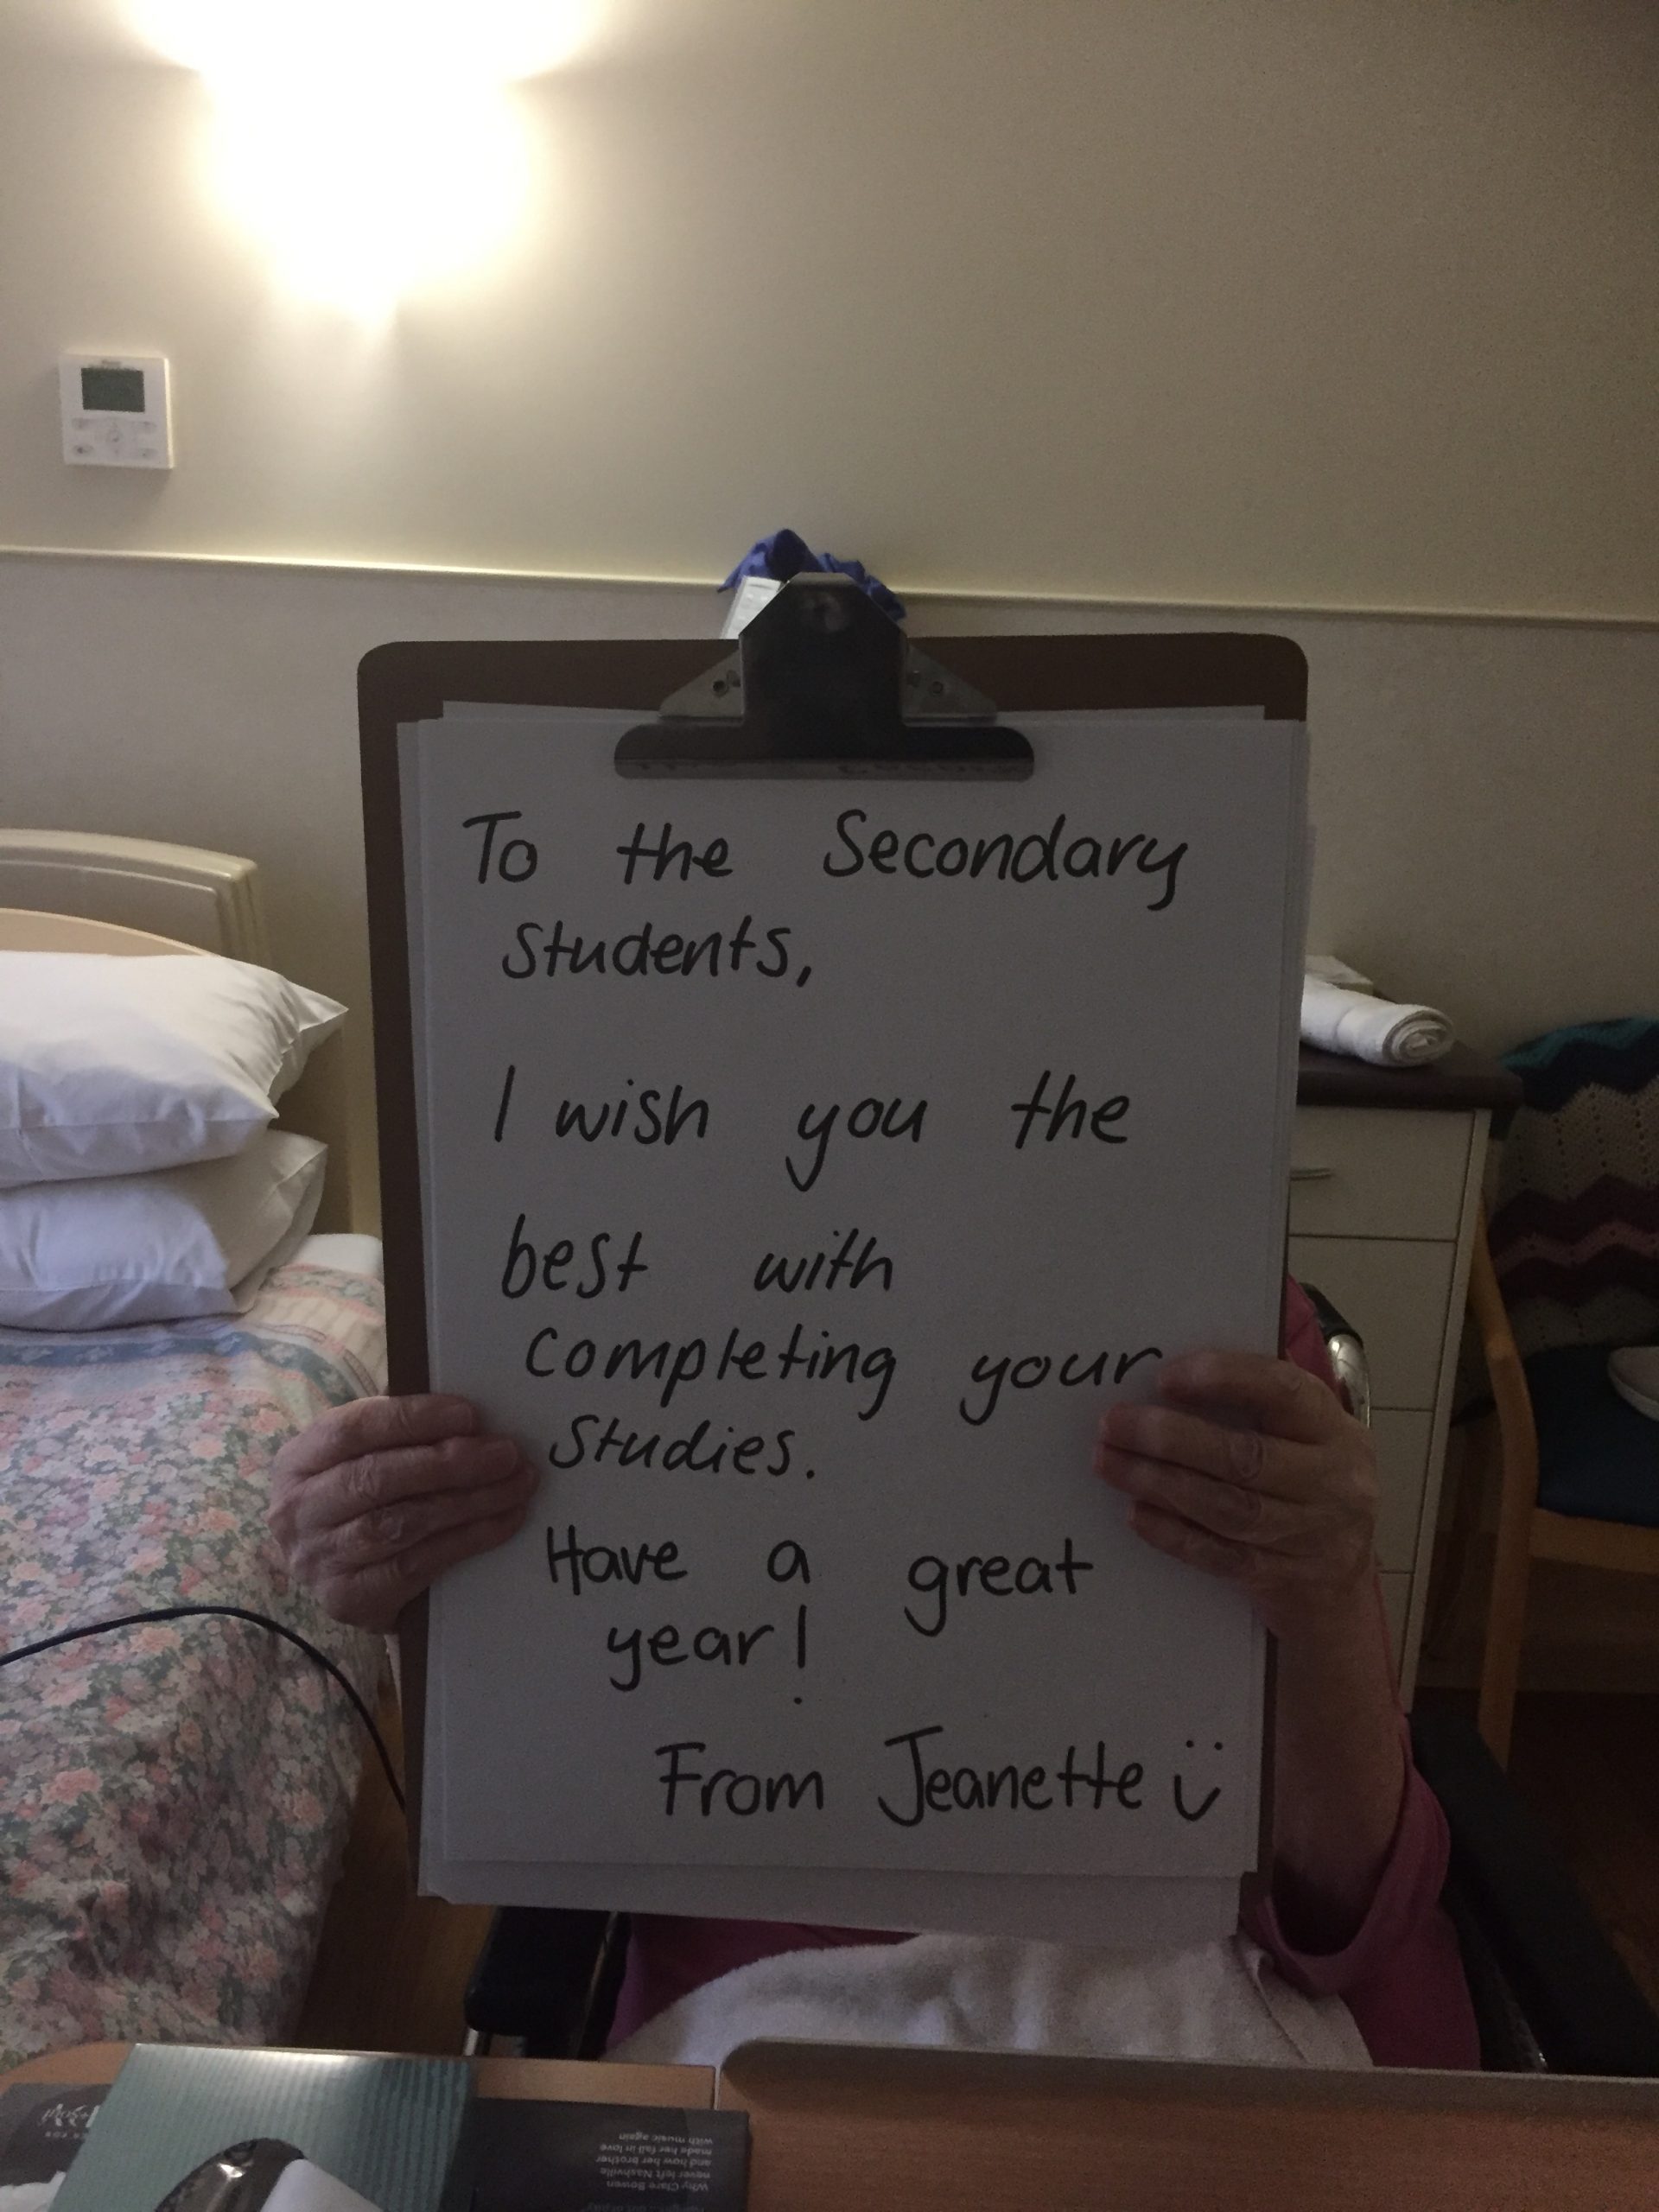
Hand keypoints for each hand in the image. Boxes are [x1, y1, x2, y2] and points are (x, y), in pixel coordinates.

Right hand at [269, 1395, 537, 1631]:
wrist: (337, 1572)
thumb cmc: (361, 1496)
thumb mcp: (362, 1457)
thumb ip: (401, 1434)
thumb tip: (471, 1420)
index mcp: (298, 1460)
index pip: (353, 1429)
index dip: (413, 1419)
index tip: (469, 1414)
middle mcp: (298, 1511)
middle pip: (377, 1479)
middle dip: (449, 1464)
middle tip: (506, 1454)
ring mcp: (318, 1560)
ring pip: (401, 1525)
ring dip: (468, 1502)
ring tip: (516, 1484)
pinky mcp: (347, 1600)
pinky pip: (415, 1566)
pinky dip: (465, 1541)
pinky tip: (502, 1522)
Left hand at [1095, 1351, 1378, 1641]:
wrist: (1341, 1579)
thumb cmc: (1308, 1480)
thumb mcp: (1305, 1433)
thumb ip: (1256, 1402)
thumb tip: (1171, 1379)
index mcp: (1333, 1429)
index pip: (1283, 1392)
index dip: (1224, 1379)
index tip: (1164, 1378)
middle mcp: (1333, 1481)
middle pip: (1246, 1458)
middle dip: (1171, 1439)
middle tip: (1112, 1424)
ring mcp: (1312, 1536)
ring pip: (1229, 1508)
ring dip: (1161, 1484)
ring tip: (1109, 1463)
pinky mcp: (1284, 1579)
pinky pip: (1221, 1557)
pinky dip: (1174, 1534)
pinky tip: (1136, 1513)